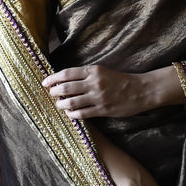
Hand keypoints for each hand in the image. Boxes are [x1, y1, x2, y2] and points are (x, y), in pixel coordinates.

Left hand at [43, 64, 183, 118]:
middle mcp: (94, 83)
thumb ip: (86, 75)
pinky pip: (82, 113)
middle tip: (51, 94)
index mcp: (93, 71)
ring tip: (59, 104)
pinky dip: (72, 114)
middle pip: (66, 88)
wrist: (140, 90)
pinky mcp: (103, 110)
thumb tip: (66, 79)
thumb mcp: (103, 71)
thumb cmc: (120, 80)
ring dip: (61, 104)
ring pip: (71, 102)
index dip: (53, 78)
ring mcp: (98, 97)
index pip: (67, 73)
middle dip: (54, 92)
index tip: (45, 82)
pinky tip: (70, 113)